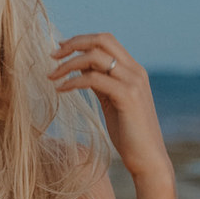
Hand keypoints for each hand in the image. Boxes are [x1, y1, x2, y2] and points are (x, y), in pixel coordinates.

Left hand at [49, 32, 171, 181]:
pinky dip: (73, 81)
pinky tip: (61, 90)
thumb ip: (101, 84)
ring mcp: (133, 82)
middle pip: (102, 40)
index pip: (106, 41)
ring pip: (95, 57)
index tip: (60, 49)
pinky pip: (93, 79)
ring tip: (51, 76)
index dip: (81, 40)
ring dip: (68, 63)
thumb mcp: (112, 102)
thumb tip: (81, 70)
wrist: (148, 158)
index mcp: (133, 70)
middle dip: (74, 43)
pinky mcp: (127, 96)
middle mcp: (135, 71)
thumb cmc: (129, 134)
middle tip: (52, 55)